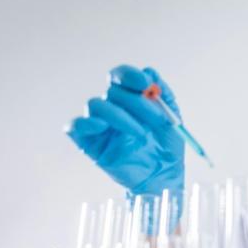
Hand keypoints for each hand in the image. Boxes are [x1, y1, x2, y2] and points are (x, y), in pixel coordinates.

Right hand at [66, 65, 184, 200]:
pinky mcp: (89, 143)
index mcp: (129, 99)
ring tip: (140, 133)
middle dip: (136, 101)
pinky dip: (85, 123)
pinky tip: (102, 127)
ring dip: (119, 115)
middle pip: (111, 90)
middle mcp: (112, 108)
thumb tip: (149, 72)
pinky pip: (75, 126)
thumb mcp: (172, 118)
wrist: (163, 176)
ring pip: (95, 104)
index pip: (120, 77)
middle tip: (156, 118)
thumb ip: (163, 94)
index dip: (129, 75)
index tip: (145, 84)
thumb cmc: (166, 148)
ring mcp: (99, 125)